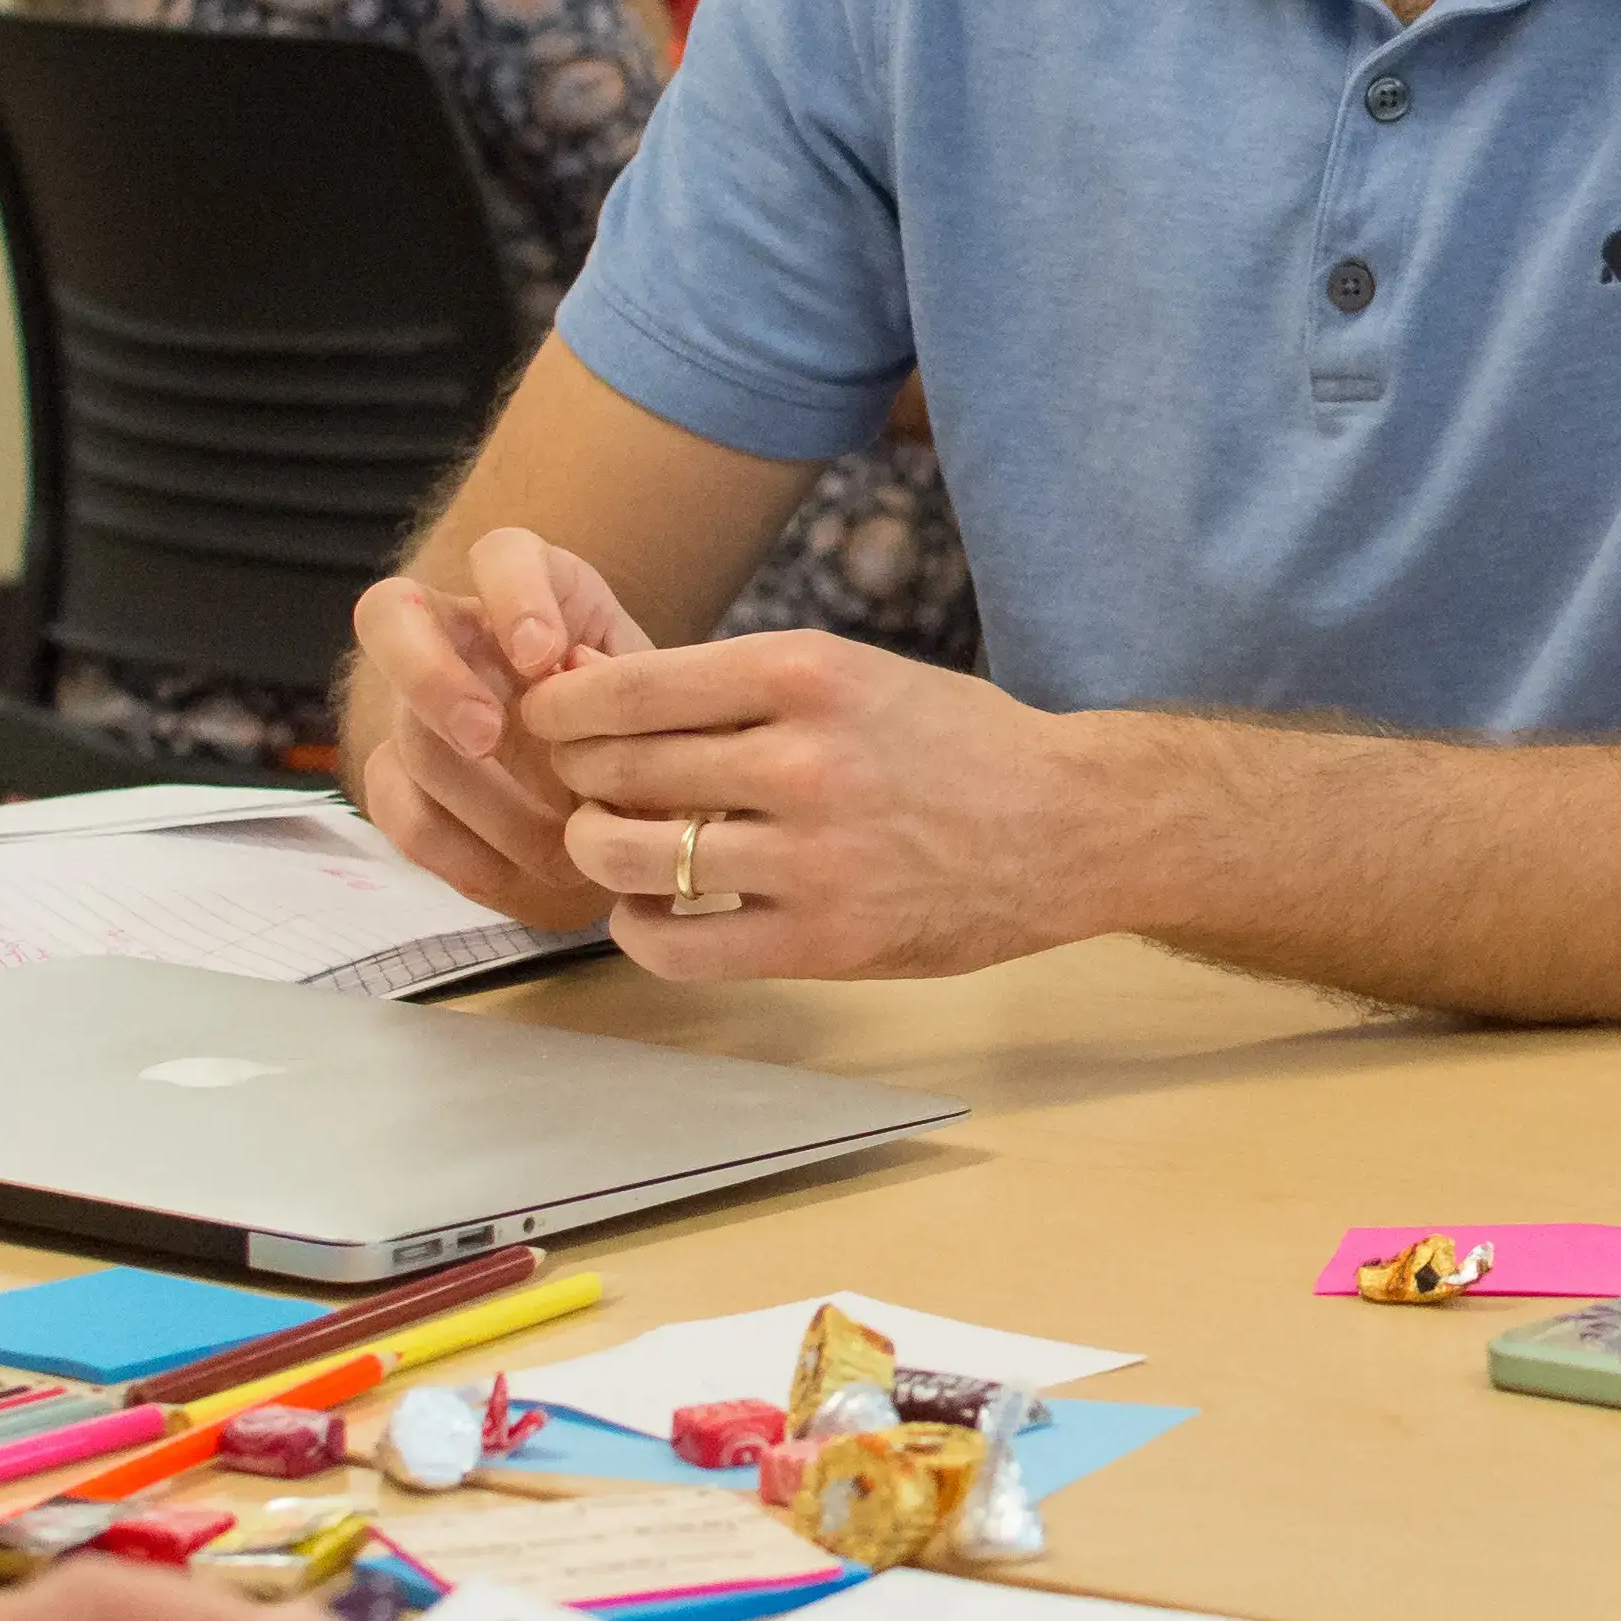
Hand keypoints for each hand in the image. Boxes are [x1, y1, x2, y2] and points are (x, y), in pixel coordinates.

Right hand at [348, 526, 650, 927]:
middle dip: (433, 681)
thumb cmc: (651, 725)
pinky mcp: (399, 774)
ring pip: (409, 738)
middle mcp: (459, 629)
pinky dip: (461, 854)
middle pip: (392, 616)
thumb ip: (638, 695)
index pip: (502, 553)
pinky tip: (525, 880)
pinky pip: (397, 811)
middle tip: (487, 739)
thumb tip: (603, 708)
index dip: (511, 595)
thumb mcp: (665, 703)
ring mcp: (417, 702)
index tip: (542, 657)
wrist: (624, 793)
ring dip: (486, 804)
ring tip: (566, 854)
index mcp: (537, 589)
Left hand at [520, 625, 1083, 979]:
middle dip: (574, 775)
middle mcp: (803, 760)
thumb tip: (597, 678)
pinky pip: (681, 947)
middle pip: (618, 769)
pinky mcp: (825, 939)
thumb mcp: (856, 673)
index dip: (565, 705)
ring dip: (596, 851)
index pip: (630, 686)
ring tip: (609, 845)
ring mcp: (813, 857)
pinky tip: (649, 915)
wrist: (1070, 823)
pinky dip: (639, 931)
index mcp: (806, 673)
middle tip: (575, 782)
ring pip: (633, 858)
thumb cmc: (956, 742)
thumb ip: (740, 687)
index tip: (549, 717)